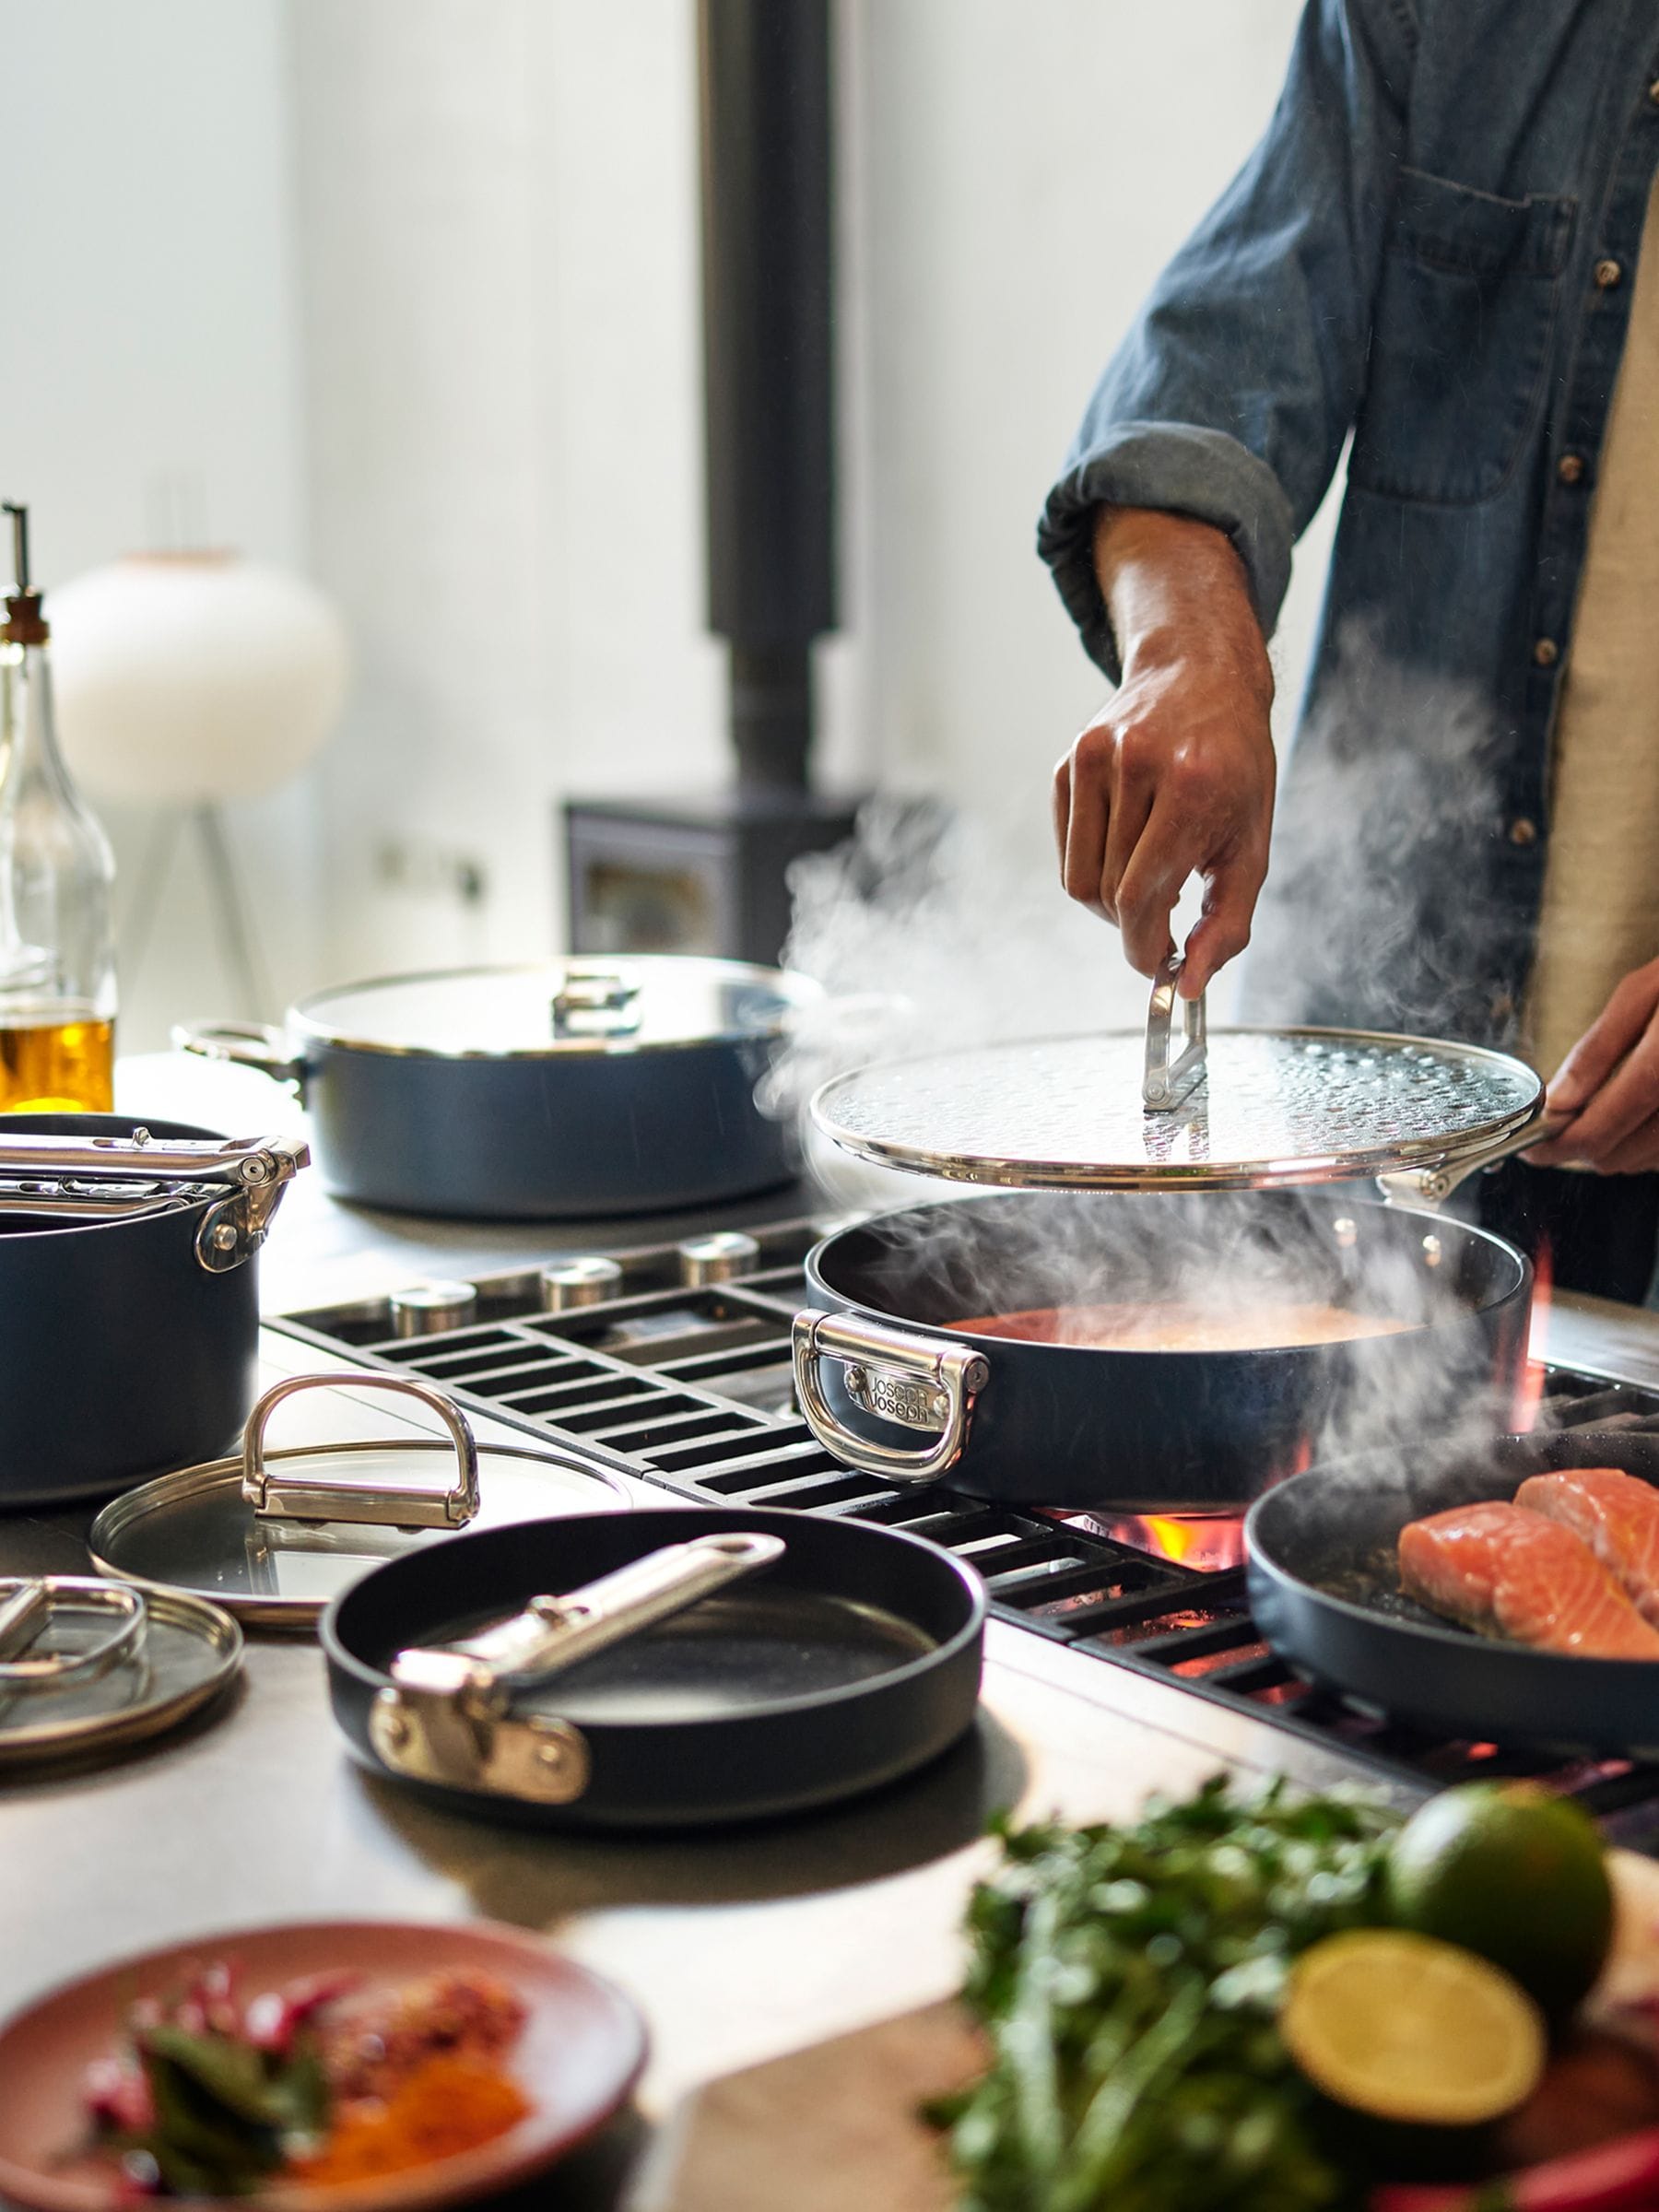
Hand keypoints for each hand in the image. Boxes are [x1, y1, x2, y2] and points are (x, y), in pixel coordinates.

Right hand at [1052, 508, 1274, 996]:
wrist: (1201, 678)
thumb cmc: (1235, 770)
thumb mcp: (1252, 847)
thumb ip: (1226, 924)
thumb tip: (1188, 987)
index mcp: (1192, 787)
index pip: (1143, 896)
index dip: (1144, 947)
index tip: (1157, 967)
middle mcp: (1137, 765)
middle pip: (1109, 895)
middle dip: (1135, 924)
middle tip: (1165, 916)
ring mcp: (1094, 758)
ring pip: (1079, 880)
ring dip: (1111, 901)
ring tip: (1147, 877)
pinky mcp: (1067, 762)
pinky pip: (1066, 851)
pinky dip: (1092, 866)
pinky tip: (1125, 842)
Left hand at [1526, 957, 1658, 1172]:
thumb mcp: (1641, 994)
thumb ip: (1597, 1049)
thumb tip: (1558, 1098)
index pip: (1603, 1126)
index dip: (1560, 1144)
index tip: (1532, 1146)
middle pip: (1617, 1154)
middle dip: (1578, 1146)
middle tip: (1556, 1125)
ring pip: (1640, 1161)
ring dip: (1609, 1147)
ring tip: (1590, 1114)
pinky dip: (1640, 1145)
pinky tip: (1630, 1116)